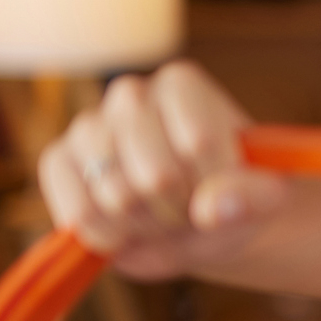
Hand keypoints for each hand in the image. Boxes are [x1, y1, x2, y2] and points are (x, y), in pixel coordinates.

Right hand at [37, 60, 288, 278]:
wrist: (197, 222)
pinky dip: (108, 235)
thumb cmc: (231, 200)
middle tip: (190, 207)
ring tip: (160, 216)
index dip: (216, 184)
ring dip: (147, 225)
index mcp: (182, 85)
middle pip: (157, 175)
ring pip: (116, 195)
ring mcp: (87, 127)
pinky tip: (126, 231)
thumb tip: (213, 207)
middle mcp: (129, 94)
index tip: (226, 187)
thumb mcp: (262, 199)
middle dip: (181, 209)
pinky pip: (78, 211)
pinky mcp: (58, 162)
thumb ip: (252, 198)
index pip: (199, 143)